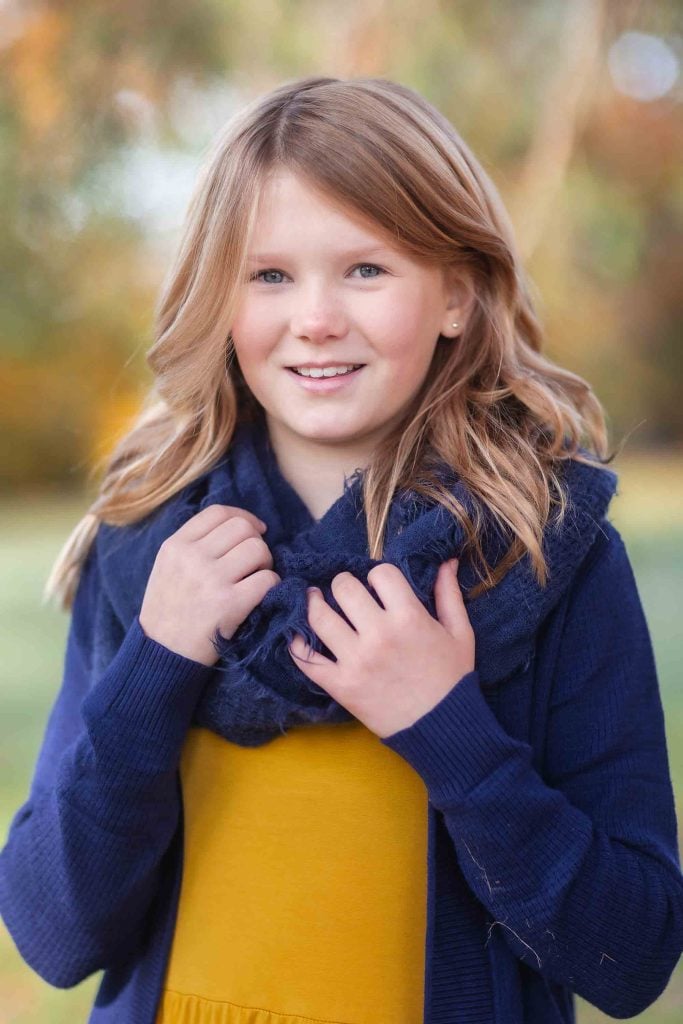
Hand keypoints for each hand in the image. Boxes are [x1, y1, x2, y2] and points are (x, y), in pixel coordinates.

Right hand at [139, 504, 280, 666]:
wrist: (161, 654)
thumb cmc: (168, 610)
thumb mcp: (168, 567)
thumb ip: (194, 544)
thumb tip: (240, 525)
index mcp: (175, 545)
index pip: (218, 512)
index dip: (244, 517)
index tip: (254, 530)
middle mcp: (192, 557)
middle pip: (243, 528)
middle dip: (256, 542)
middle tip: (253, 562)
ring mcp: (212, 580)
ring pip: (259, 549)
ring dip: (265, 563)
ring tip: (254, 578)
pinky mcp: (230, 604)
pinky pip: (268, 579)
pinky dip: (272, 586)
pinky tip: (259, 596)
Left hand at [287, 558, 474, 738]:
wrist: (442, 728)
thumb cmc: (452, 678)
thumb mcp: (460, 633)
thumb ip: (449, 594)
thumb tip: (446, 559)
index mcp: (409, 618)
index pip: (380, 574)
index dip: (379, 576)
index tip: (379, 586)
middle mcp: (378, 635)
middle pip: (344, 588)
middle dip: (344, 584)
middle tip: (345, 591)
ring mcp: (355, 661)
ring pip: (318, 617)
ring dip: (314, 604)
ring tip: (315, 600)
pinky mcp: (340, 685)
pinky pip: (306, 658)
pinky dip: (297, 643)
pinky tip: (299, 633)